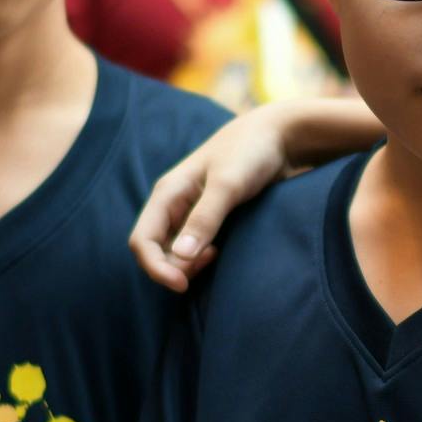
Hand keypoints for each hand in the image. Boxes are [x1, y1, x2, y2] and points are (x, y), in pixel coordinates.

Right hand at [129, 110, 293, 291]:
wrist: (279, 136)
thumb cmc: (251, 152)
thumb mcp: (228, 185)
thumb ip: (205, 218)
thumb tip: (180, 256)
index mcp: (168, 193)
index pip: (142, 241)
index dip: (155, 268)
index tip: (183, 285)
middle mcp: (173, 204)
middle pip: (156, 250)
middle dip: (175, 267)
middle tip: (211, 261)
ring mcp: (190, 211)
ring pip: (174, 251)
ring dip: (188, 264)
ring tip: (217, 256)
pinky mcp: (209, 217)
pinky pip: (193, 246)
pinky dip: (201, 257)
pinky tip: (221, 252)